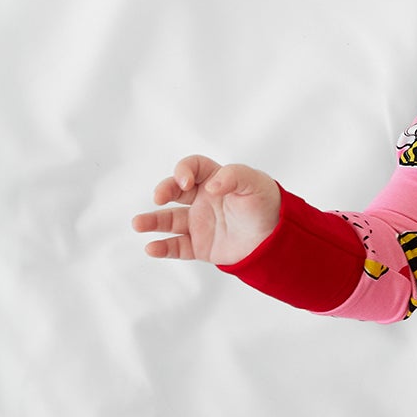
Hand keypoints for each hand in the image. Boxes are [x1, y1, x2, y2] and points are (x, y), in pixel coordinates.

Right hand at [132, 157, 281, 265]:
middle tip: (159, 197)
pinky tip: (151, 248)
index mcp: (215, 180)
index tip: (185, 180)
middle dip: (164, 191)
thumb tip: (211, 186)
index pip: (192, 168)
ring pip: (169, 221)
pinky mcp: (201, 246)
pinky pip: (178, 247)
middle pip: (175, 191)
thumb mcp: (256, 184)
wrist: (279, 240)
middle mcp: (203, 200)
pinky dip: (163, 248)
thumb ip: (234, 177)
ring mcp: (199, 223)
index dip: (184, 170)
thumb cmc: (268, 206)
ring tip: (137, 224)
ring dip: (152, 221)